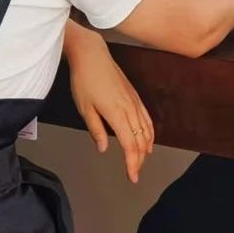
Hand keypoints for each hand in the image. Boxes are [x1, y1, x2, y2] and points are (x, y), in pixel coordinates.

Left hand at [66, 26, 154, 182]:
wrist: (92, 55)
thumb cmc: (84, 80)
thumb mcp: (85, 108)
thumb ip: (96, 130)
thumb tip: (103, 148)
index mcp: (117, 114)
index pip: (129, 145)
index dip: (132, 163)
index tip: (132, 177)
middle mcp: (130, 109)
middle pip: (140, 140)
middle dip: (139, 159)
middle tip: (134, 173)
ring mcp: (134, 101)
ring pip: (147, 130)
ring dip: (146, 147)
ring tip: (142, 160)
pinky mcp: (134, 96)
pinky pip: (147, 118)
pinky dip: (150, 132)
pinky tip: (148, 139)